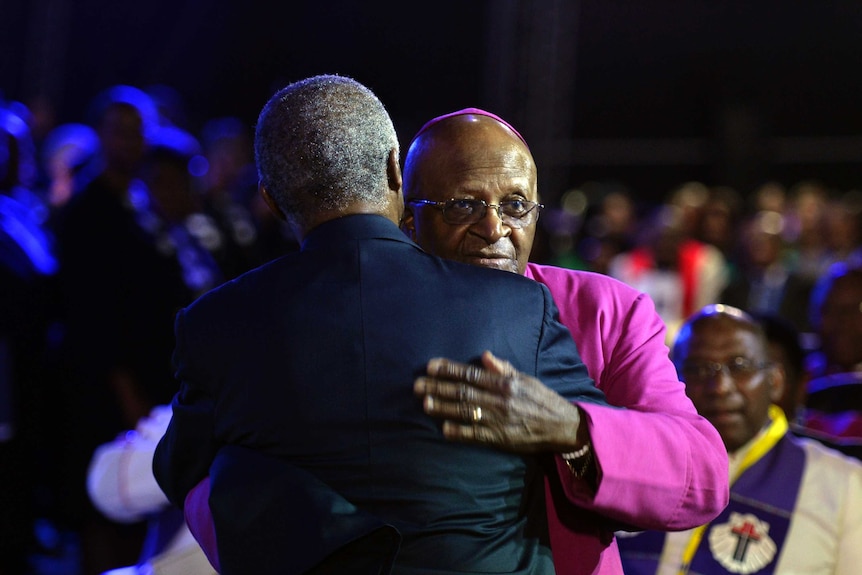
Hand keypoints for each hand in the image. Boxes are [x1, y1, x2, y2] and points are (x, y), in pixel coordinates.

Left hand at [414, 350, 586, 453]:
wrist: (561, 426)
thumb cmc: (541, 399)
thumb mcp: (525, 378)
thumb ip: (503, 368)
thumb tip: (483, 356)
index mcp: (503, 383)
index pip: (470, 374)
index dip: (448, 370)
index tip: (430, 366)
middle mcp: (498, 400)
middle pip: (462, 392)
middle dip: (437, 387)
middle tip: (417, 385)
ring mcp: (497, 420)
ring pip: (464, 412)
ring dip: (442, 407)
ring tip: (424, 403)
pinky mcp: (499, 439)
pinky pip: (474, 435)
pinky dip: (459, 432)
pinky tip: (444, 429)